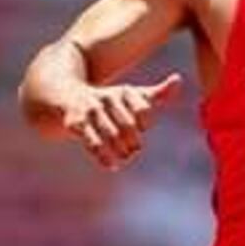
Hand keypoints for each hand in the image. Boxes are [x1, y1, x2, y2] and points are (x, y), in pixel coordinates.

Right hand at [61, 75, 182, 170]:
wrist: (66, 94)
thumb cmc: (107, 100)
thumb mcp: (132, 95)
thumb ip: (157, 93)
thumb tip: (178, 79)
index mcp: (123, 91)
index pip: (143, 109)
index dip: (145, 122)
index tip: (142, 127)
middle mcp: (107, 97)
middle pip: (128, 124)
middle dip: (133, 141)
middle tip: (134, 150)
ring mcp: (90, 109)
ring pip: (111, 134)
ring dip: (120, 151)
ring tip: (124, 158)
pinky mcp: (75, 122)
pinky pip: (92, 142)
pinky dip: (104, 157)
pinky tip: (112, 166)